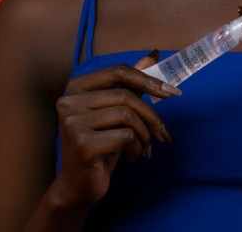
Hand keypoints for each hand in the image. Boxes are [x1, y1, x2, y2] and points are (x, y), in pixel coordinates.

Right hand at [53, 54, 180, 207]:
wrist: (78, 185)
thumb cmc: (99, 145)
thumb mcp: (115, 112)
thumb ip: (130, 84)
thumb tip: (153, 56)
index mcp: (76, 86)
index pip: (118, 72)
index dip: (148, 80)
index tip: (172, 93)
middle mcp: (69, 100)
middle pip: (126, 95)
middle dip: (151, 116)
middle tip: (163, 135)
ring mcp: (73, 122)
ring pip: (127, 115)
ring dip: (144, 135)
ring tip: (144, 148)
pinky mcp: (82, 144)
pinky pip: (125, 136)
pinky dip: (136, 147)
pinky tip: (132, 157)